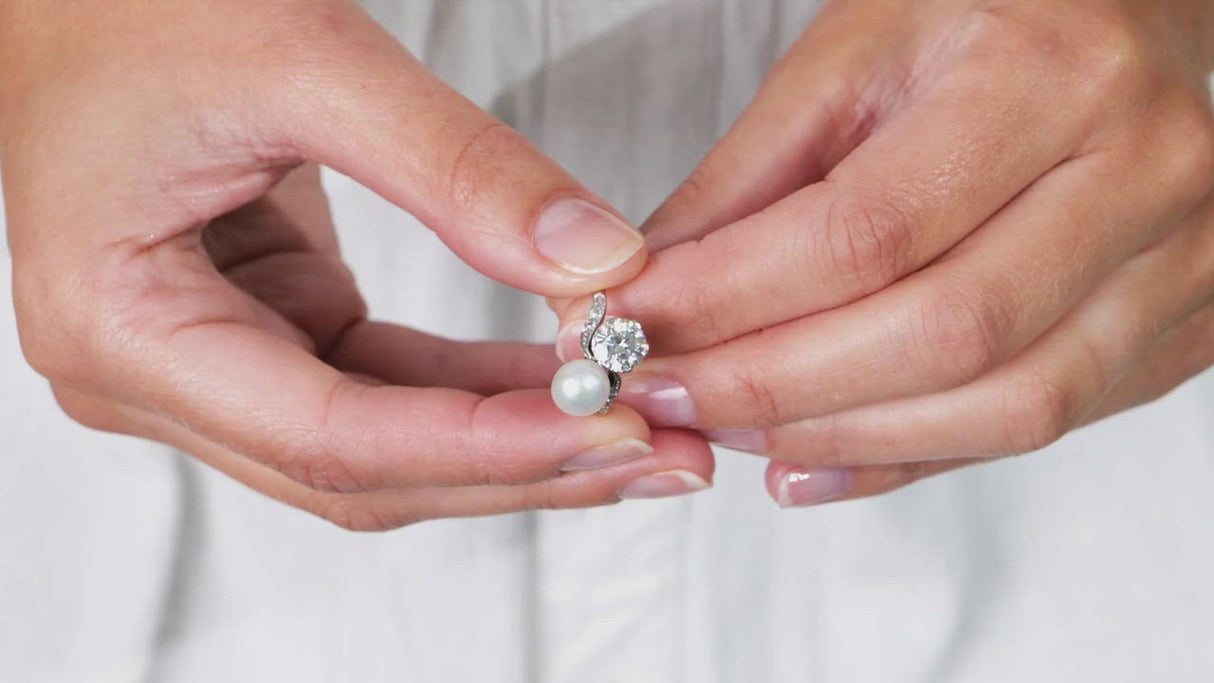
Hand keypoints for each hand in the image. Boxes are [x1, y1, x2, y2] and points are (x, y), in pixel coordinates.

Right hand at [1, 0, 713, 529]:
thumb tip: (594, 260)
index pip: (331, 436)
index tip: (608, 426)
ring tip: (638, 428)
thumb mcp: (305, 58)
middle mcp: (155, 374)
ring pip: (387, 444)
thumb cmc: (136, 4)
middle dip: (523, 465)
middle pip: (367, 468)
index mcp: (120, 328)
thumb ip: (457, 167)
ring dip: (516, 442)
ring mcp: (211, 363)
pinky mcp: (264, 334)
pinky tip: (569, 382)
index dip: (483, 446)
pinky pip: (387, 389)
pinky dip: (480, 395)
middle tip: (660, 451)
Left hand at [554, 0, 1213, 505]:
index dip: (733, 300)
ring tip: (734, 436)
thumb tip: (645, 295)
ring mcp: (1182, 258)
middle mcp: (1139, 170)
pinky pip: (1046, 428)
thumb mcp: (846, 63)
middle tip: (669, 397)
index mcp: (1044, 75)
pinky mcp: (1187, 325)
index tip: (630, 330)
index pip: (866, 231)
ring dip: (842, 438)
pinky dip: (914, 457)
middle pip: (942, 334)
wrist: (1128, 18)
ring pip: (1007, 406)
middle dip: (776, 388)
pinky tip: (817, 464)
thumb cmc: (982, 22)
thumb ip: (744, 182)